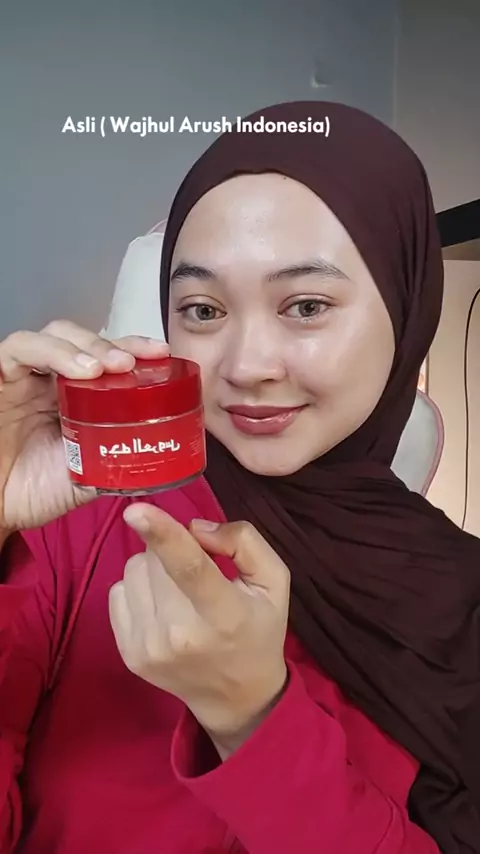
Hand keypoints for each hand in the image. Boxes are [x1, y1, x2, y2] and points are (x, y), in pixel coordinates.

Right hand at [0, 320, 168, 531]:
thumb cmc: (33, 490)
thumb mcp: (87, 478)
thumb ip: (118, 464)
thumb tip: (161, 463)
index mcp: (77, 395)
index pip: (107, 358)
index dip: (135, 349)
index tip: (162, 354)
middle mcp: (51, 377)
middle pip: (85, 339)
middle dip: (113, 344)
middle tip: (134, 361)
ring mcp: (23, 374)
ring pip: (55, 335)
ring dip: (84, 346)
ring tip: (106, 367)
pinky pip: (18, 349)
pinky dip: (50, 352)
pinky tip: (77, 370)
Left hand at [109, 504, 289, 748]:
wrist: (236, 697)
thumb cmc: (259, 630)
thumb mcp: (273, 582)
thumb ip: (244, 542)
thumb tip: (196, 528)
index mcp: (224, 615)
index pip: (190, 569)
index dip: (162, 534)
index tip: (135, 509)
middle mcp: (180, 635)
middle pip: (155, 560)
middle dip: (171, 550)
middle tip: (196, 571)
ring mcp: (149, 648)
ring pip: (133, 570)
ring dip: (153, 569)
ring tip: (179, 592)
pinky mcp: (128, 654)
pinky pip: (118, 592)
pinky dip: (138, 589)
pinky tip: (162, 607)